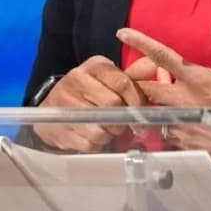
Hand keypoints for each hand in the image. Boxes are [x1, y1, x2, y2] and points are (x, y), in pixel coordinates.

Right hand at [34, 55, 154, 151]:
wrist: (55, 107)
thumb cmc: (91, 92)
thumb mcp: (110, 79)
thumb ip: (134, 75)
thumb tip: (155, 66)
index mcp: (94, 66)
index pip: (123, 82)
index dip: (137, 101)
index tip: (143, 115)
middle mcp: (76, 79)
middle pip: (113, 105)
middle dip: (122, 120)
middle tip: (123, 125)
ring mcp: (64, 102)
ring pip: (100, 127)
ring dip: (109, 134)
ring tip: (107, 129)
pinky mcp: (56, 124)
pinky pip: (88, 142)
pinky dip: (96, 144)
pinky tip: (93, 136)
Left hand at [116, 14, 210, 179]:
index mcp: (196, 78)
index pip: (161, 56)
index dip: (140, 43)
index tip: (122, 34)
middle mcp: (184, 101)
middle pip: (146, 89)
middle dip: (140, 82)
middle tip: (142, 77)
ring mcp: (184, 124)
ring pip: (155, 112)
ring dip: (154, 105)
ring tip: (162, 101)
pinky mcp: (188, 143)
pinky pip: (168, 132)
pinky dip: (168, 124)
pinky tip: (180, 122)